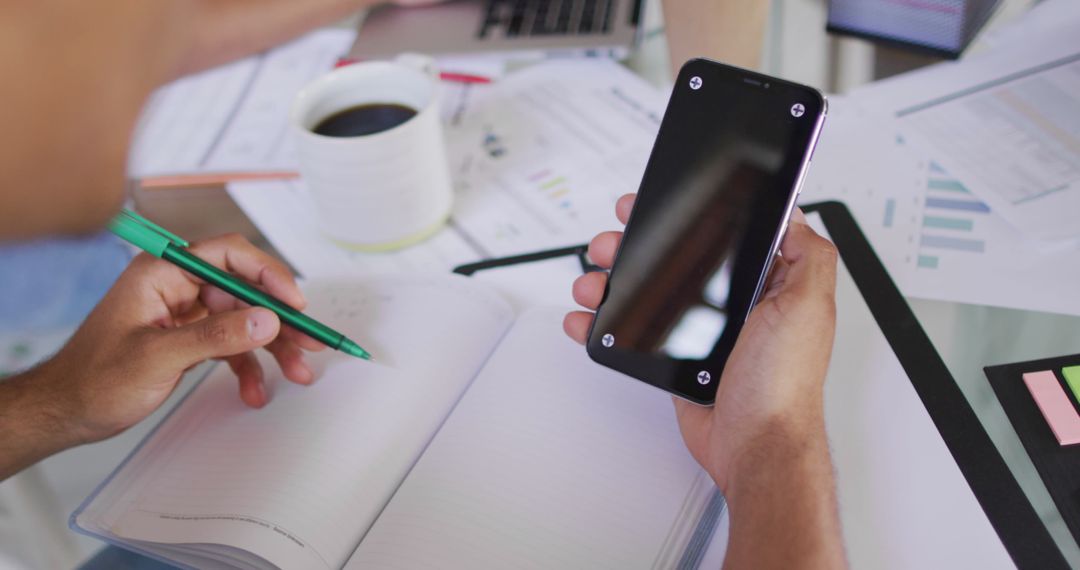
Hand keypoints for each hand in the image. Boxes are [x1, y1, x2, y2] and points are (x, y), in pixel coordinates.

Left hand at [35, 233, 324, 444]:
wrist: (66, 413)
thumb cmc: (93, 379)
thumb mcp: (157, 357)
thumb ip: (214, 337)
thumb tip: (265, 321)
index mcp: (162, 273)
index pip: (228, 256)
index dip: (268, 275)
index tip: (293, 302)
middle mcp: (178, 287)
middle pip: (245, 291)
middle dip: (279, 320)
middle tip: (309, 341)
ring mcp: (185, 313)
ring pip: (244, 320)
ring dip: (272, 347)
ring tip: (296, 371)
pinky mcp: (189, 338)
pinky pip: (231, 344)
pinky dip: (248, 366)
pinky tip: (255, 389)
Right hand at [565, 195, 837, 491]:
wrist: (754, 445)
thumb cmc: (783, 385)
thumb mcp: (807, 307)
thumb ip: (808, 256)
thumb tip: (796, 216)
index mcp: (768, 284)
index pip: (728, 235)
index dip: (694, 215)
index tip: (661, 203)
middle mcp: (736, 305)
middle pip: (678, 259)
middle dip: (639, 246)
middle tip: (614, 242)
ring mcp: (704, 332)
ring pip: (650, 293)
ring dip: (614, 282)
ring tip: (594, 282)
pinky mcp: (678, 358)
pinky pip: (637, 333)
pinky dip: (605, 325)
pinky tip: (589, 317)